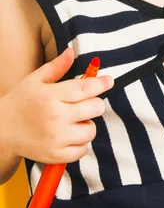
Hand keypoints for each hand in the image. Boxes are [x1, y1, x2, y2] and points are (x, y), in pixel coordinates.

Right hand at [1, 48, 112, 163]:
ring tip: (75, 121)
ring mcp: (56, 138)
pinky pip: (82, 150)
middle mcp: (56, 117)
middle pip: (95, 108)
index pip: (86, 88)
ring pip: (91, 130)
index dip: (102, 83)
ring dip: (88, 124)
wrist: (2, 131)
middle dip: (95, 103)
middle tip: (86, 103)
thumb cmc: (21, 102)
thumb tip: (72, 52)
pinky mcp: (55, 155)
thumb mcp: (35, 80)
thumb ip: (56, 67)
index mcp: (51, 95)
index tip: (109, 81)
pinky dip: (80, 143)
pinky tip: (70, 135)